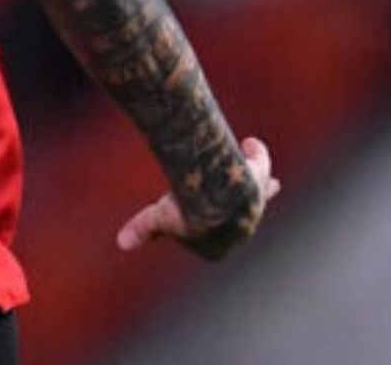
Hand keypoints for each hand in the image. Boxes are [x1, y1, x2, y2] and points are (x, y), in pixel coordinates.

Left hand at [116, 136, 280, 259]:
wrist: (212, 195)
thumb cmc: (184, 210)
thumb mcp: (161, 217)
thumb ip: (144, 227)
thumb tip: (122, 243)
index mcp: (216, 249)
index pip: (209, 241)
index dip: (202, 229)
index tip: (198, 221)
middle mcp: (241, 230)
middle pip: (238, 219)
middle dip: (237, 211)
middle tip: (233, 203)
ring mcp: (254, 206)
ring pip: (256, 195)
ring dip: (258, 185)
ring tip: (268, 180)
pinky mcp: (258, 179)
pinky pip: (259, 168)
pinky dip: (256, 156)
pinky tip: (251, 143)